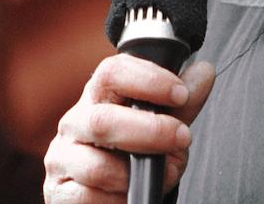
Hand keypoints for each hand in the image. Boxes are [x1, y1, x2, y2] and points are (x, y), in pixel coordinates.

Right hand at [43, 54, 214, 202]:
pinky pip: (89, 198)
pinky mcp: (59, 192)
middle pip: (102, 120)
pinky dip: (119, 200)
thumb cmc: (134, 152)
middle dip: (151, 131)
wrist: (109, 193)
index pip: (112, 73)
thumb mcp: (163, 126)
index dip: (148, 80)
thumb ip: (182, 104)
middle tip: (182, 138)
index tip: (180, 94)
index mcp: (98, 97)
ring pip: (97, 167)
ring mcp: (63, 158)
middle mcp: (75, 122)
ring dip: (137, 175)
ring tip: (164, 176)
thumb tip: (204, 72)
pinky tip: (133, 195)